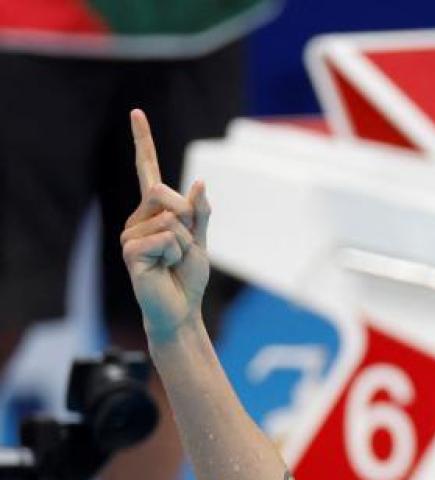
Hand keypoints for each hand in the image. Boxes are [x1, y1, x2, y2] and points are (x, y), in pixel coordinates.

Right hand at [120, 109, 211, 342]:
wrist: (180, 309)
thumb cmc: (188, 276)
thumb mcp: (201, 240)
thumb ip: (200, 213)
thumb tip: (198, 182)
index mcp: (154, 211)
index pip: (147, 170)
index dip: (143, 141)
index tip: (137, 112)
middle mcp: (137, 218)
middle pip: (163, 190)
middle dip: (186, 216)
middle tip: (184, 244)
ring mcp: (130, 234)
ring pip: (169, 218)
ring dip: (183, 242)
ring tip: (173, 261)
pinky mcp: (130, 252)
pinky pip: (165, 238)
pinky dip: (175, 254)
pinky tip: (164, 268)